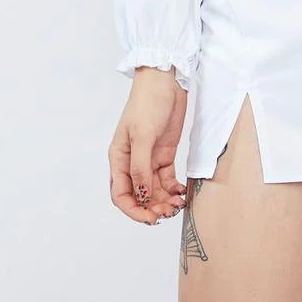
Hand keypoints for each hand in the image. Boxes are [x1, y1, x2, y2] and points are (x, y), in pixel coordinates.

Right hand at [108, 66, 189, 224]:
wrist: (166, 81)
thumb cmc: (147, 103)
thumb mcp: (142, 135)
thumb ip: (141, 167)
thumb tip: (142, 195)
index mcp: (118, 158)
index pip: (121, 194)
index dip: (133, 210)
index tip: (150, 219)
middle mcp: (132, 162)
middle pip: (140, 196)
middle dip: (152, 208)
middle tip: (169, 213)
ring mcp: (149, 158)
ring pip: (154, 190)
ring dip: (164, 201)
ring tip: (178, 205)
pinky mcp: (164, 154)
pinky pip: (167, 179)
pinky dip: (173, 189)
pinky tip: (182, 192)